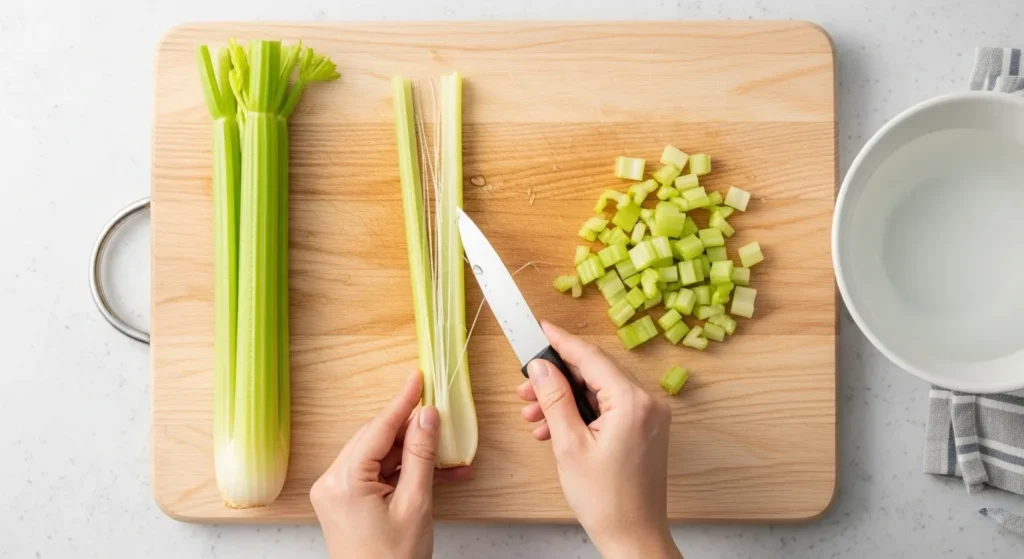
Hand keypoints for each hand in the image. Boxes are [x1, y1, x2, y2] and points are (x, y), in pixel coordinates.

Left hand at [311, 372, 471, 558]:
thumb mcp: (415, 504)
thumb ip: (421, 456)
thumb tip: (427, 417)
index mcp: (344, 481)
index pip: (378, 428)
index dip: (402, 402)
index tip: (418, 378)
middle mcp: (332, 482)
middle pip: (377, 438)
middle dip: (411, 428)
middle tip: (439, 414)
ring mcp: (336, 492)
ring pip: (380, 455)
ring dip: (412, 452)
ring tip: (445, 452)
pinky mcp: (345, 501)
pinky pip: (377, 473)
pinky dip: (404, 471)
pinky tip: (433, 471)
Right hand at [517, 322, 679, 558]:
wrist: (633, 537)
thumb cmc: (606, 500)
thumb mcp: (568, 445)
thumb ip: (554, 400)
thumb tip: (540, 367)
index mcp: (632, 402)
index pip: (591, 357)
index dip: (560, 341)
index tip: (539, 328)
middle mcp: (647, 403)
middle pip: (593, 373)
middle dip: (555, 380)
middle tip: (524, 389)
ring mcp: (649, 417)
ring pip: (598, 392)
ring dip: (564, 400)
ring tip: (533, 417)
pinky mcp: (644, 430)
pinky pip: (608, 408)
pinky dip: (580, 413)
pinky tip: (553, 428)